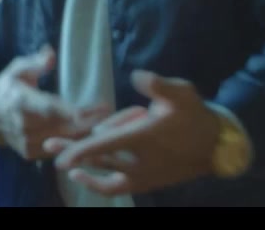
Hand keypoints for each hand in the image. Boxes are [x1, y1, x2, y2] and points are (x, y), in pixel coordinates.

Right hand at [0, 45, 111, 160]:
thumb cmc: (9, 86)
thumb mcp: (18, 68)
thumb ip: (36, 62)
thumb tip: (50, 53)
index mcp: (20, 101)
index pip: (52, 109)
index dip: (77, 111)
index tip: (102, 108)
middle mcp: (23, 125)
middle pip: (63, 128)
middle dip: (91, 123)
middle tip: (114, 116)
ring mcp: (26, 142)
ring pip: (63, 141)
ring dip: (87, 135)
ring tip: (109, 126)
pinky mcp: (30, 153)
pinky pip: (57, 150)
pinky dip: (75, 145)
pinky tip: (92, 138)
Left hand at [43, 69, 220, 196]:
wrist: (215, 146)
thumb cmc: (195, 115)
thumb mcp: (182, 93)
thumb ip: (159, 85)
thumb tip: (138, 76)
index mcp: (145, 136)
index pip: (106, 145)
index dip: (81, 150)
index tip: (60, 155)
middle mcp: (140, 160)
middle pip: (99, 158)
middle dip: (72, 151)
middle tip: (48, 146)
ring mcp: (142, 175)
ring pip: (105, 172)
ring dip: (83, 166)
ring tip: (62, 161)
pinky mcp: (144, 183)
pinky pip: (115, 188)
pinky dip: (97, 184)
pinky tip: (81, 176)